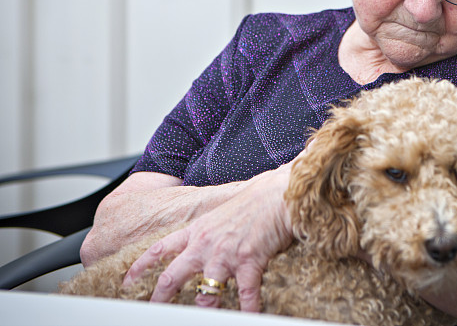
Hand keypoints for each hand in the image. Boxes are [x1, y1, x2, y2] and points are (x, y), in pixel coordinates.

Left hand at [122, 163, 293, 311]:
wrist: (278, 194)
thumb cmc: (256, 200)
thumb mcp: (222, 213)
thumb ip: (210, 230)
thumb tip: (207, 242)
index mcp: (198, 230)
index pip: (161, 249)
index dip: (141, 267)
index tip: (127, 282)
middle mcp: (206, 244)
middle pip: (173, 276)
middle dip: (160, 298)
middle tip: (153, 311)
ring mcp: (226, 255)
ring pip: (205, 292)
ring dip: (204, 309)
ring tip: (203, 318)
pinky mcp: (249, 262)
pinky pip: (245, 295)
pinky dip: (247, 310)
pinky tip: (248, 317)